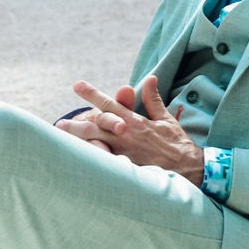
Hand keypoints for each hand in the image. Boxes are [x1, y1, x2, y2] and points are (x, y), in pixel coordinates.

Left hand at [55, 75, 203, 185]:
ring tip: (61, 141)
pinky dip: (93, 163)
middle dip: (77, 123)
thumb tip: (149, 78)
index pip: (109, 104)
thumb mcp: (166, 118)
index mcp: (134, 122)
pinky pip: (106, 165)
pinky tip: (77, 164)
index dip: (92, 94)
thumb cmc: (177, 143)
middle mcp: (126, 136)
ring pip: (97, 145)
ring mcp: (124, 154)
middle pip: (97, 126)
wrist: (188, 169)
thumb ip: (153, 99)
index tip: (77, 85)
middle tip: (59, 123)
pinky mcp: (127, 169)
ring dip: (79, 143)